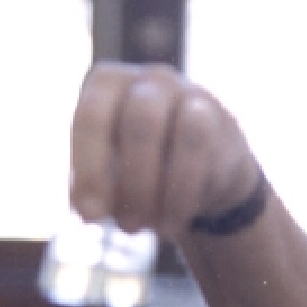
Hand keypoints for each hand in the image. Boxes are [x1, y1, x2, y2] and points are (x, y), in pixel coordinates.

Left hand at [69, 62, 262, 240]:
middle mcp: (149, 79)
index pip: (91, 116)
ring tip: (144, 227)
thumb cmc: (133, 169)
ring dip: (155, 188)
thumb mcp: (102, 177)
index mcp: (107, 84)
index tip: (89, 216)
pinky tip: (171, 223)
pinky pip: (202, 151)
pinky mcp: (219, 118)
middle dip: (129, 182)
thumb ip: (88, 189)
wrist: (200, 171)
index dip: (89, 169)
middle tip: (124, 227)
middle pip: (139, 121)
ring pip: (181, 131)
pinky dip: (182, 194)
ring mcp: (189, 92)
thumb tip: (87, 211)